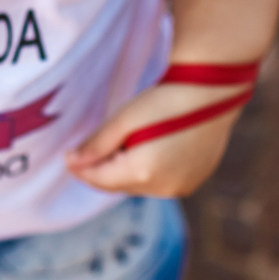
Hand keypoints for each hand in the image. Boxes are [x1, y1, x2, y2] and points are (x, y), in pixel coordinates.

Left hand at [66, 81, 243, 199]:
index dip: (81, 169)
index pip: (100, 180)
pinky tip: (149, 148)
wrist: (212, 91)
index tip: (66, 157)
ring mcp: (183, 186)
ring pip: (141, 185)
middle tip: (90, 150)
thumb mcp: (124, 119)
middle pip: (120, 185)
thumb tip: (72, 162)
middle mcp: (164, 187)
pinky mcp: (196, 179)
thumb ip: (97, 144)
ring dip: (127, 171)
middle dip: (104, 170)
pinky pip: (163, 182)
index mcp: (143, 172)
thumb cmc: (165, 100)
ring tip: (123, 145)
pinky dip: (149, 171)